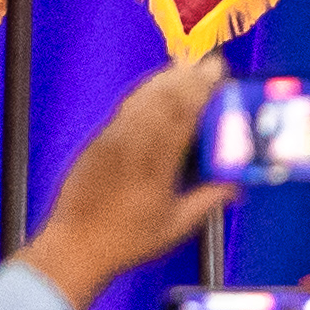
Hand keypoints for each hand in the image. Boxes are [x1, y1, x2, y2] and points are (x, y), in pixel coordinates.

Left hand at [31, 50, 226, 295]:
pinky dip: (145, 92)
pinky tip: (156, 88)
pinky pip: (125, 108)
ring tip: (187, 67)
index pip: (182, 115)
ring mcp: (111, 140)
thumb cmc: (126, 241)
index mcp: (155, 165)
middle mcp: (132, 146)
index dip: (202, 90)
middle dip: (189, 77)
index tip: (219, 74)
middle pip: (163, 99)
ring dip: (166, 79)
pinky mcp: (98, 142)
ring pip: (142, 98)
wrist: (75, 246)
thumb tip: (235, 185)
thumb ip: (208, 200)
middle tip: (209, 64)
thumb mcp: (176, 226)